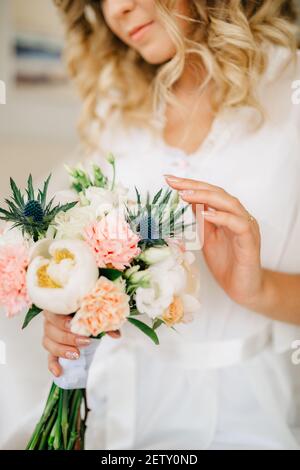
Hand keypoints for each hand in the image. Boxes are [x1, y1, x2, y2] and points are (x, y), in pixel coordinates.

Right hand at [43, 311, 120, 377]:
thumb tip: (116, 335)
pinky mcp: (52, 348)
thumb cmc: (87, 312)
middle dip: (68, 337)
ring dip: (63, 350)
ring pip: (49, 343)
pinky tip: (59, 372)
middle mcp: (51, 320)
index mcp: (59, 307)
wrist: (85, 318)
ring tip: (76, 354)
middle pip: (51, 329)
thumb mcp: (96, 314)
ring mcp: (50, 335)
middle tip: (84, 342)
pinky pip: (49, 357)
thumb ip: (104, 322)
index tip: (74, 325)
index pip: (55, 313)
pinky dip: (53, 365)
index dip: (63, 321)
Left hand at [165, 175, 263, 306]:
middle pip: (218, 193)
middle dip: (194, 186)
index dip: (190, 185)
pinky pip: (239, 224)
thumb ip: (202, 221)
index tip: (169, 180)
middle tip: (172, 182)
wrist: (243, 289)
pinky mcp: (250, 241)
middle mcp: (239, 216)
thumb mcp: (207, 238)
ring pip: (230, 204)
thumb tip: (189, 202)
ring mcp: (247, 227)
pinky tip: (207, 215)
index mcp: (228, 214)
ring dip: (206, 197)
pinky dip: (223, 217)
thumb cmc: (227, 264)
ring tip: (185, 195)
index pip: (209, 193)